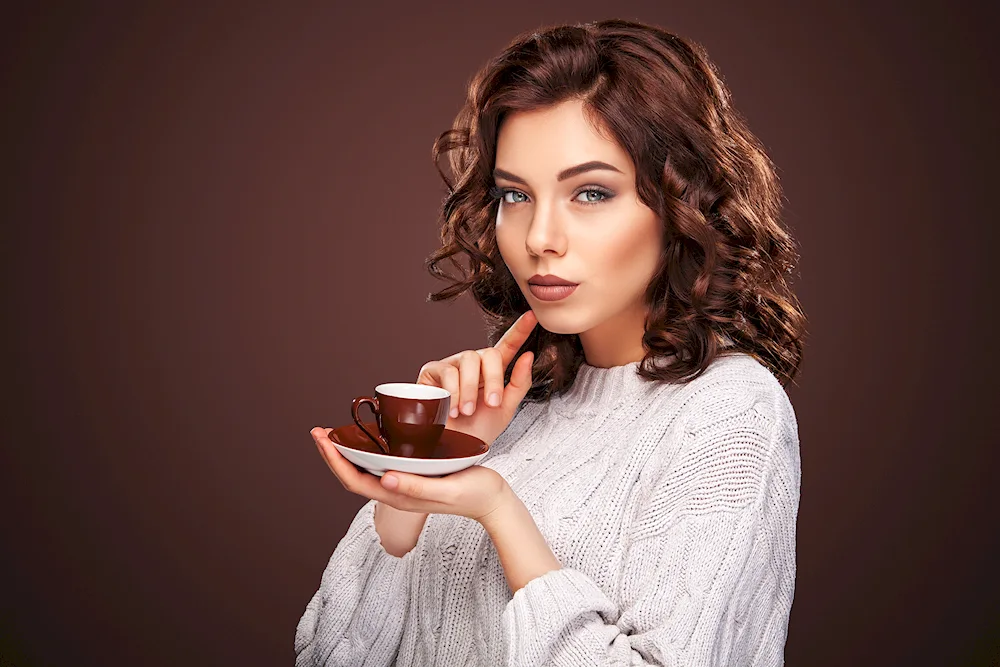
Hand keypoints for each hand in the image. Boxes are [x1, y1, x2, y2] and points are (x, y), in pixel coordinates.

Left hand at [311, 426, 514, 521]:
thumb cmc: (473, 495)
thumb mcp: (446, 489)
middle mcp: (396, 491)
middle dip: (333, 454)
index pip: (354, 480)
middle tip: (319, 431)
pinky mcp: (413, 476)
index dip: (335, 460)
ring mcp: (403, 484)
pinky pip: (381, 464)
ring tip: (335, 433)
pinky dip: (368, 450)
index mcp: (398, 496)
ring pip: (365, 470)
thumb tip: (384, 479)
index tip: (324, 439)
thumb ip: (416, 488)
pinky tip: (370, 437)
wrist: (493, 500)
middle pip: (353, 475)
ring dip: (347, 452)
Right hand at [416, 310, 537, 446]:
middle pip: (488, 353)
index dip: (519, 331)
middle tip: (491, 404)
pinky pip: (448, 371)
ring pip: (468, 361)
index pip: (507, 346)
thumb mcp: (505, 409)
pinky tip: (450, 409)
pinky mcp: (432, 370)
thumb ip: (519, 383)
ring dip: (470, 390)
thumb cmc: (476, 430)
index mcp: (492, 371)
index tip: (532, 316)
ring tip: (466, 412)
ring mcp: (452, 365)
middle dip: (493, 379)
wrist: (451, 448)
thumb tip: (529, 355)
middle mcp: (472, 364)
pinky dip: (452, 392)